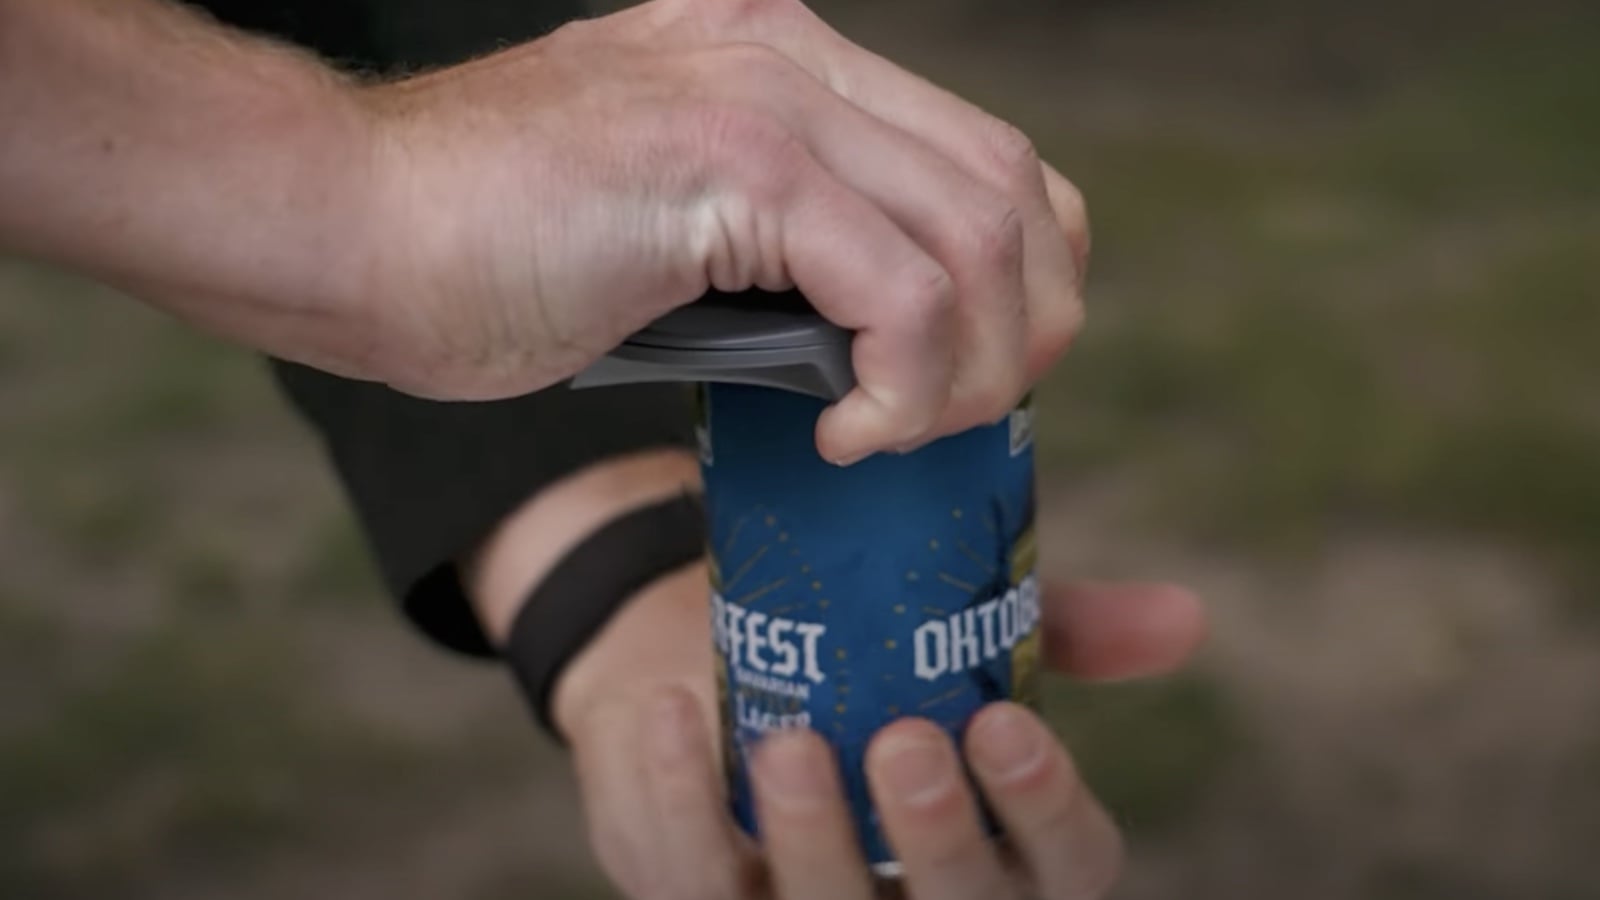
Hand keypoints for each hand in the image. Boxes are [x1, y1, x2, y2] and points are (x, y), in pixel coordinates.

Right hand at [362, 0, 1088, 461]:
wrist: (343, 223)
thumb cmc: (481, 252)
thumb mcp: (667, 231)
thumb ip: (774, 247)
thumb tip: (867, 340)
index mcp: (783, 59)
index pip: (985, 156)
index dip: (1019, 276)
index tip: (969, 374)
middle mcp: (790, 54)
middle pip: (1014, 187)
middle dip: (1026, 327)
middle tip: (959, 421)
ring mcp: (764, 94)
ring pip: (980, 237)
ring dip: (969, 371)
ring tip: (891, 435)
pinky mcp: (730, 162)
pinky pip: (901, 289)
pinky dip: (903, 384)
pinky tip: (843, 434)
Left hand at [554, 570, 1204, 899]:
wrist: (712, 646)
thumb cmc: (866, 651)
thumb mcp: (963, 632)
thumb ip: (1063, 629)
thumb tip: (1186, 616)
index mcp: (1009, 848)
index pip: (1066, 869)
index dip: (1044, 810)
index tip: (1004, 721)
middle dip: (936, 839)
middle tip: (906, 740)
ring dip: (809, 840)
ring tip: (794, 742)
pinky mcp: (707, 894)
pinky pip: (695, 880)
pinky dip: (678, 803)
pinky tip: (674, 714)